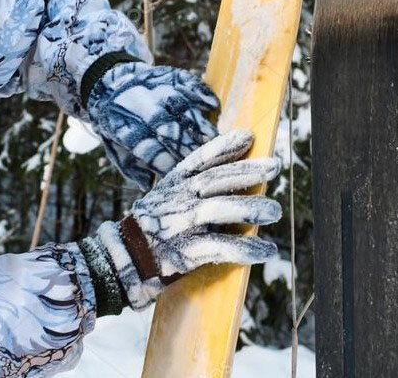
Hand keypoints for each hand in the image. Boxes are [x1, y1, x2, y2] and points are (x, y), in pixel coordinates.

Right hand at [83, 129, 280, 310]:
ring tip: (275, 210)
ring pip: (219, 209)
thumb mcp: (164, 198)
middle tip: (274, 165)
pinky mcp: (186, 252)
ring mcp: (181, 225)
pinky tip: (267, 250)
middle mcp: (178, 199)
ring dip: (250, 208)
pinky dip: (246, 249)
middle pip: (216, 180)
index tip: (248, 136)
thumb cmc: (150, 229)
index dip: (224, 146)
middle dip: (247, 171)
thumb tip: (229, 177)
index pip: (200, 159)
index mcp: (173, 184)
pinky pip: (221, 248)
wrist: (122, 261)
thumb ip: (189, 188)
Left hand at [86, 61, 219, 189]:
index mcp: (127, 131)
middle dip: (189, 149)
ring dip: (201, 126)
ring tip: (215, 140)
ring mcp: (158, 90)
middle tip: (207, 162)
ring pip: (183, 109)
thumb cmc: (117, 124)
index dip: (168, 164)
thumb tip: (147, 185)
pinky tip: (214, 107)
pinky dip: (203, 94)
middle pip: (171, 132)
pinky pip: (189, 84)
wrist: (107, 82)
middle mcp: (143, 109)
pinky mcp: (169, 76)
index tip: (183, 176)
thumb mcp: (115, 147)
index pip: (151, 152)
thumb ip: (132, 167)